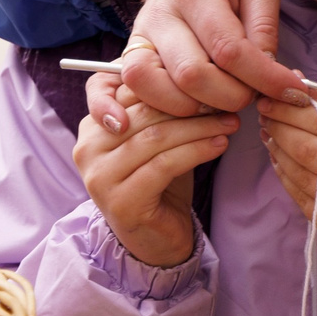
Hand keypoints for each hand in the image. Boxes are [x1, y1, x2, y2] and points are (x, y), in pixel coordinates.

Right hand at [72, 91, 237, 268]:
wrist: (158, 238)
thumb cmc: (160, 181)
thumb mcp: (157, 138)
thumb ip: (162, 109)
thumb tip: (200, 76)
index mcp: (92, 125)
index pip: (127, 90)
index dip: (169, 83)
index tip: (206, 83)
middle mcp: (87, 148)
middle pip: (142, 112)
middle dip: (189, 105)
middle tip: (226, 103)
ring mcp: (100, 176)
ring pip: (155, 137)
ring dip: (198, 127)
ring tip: (229, 123)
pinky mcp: (120, 201)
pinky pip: (163, 165)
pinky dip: (196, 151)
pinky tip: (219, 145)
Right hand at [89, 0, 302, 125]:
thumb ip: (265, 28)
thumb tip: (271, 76)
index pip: (229, 50)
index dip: (264, 78)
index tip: (291, 90)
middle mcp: (161, 16)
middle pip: (192, 76)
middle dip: (233, 96)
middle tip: (253, 92)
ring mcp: (141, 38)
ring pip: (160, 91)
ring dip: (200, 108)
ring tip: (225, 97)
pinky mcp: (131, 54)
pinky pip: (139, 92)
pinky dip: (169, 108)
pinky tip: (197, 104)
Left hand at [254, 86, 316, 260]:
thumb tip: (296, 84)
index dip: (294, 110)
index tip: (271, 99)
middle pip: (313, 151)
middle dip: (282, 129)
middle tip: (265, 116)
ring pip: (305, 178)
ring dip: (280, 154)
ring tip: (270, 136)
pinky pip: (307, 203)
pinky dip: (288, 181)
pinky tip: (281, 164)